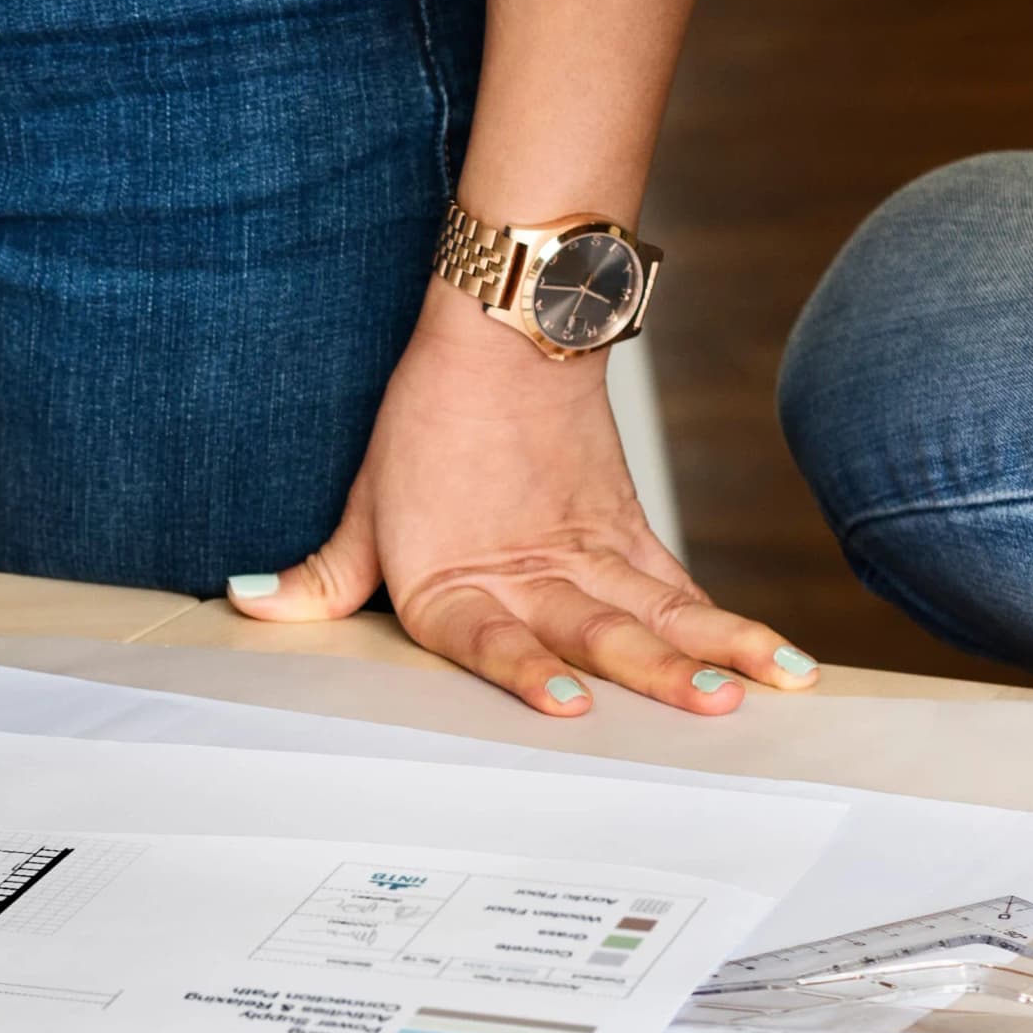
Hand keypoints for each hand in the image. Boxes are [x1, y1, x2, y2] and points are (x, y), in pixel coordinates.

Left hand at [229, 306, 812, 715]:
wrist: (505, 330)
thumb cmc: (430, 420)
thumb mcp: (365, 500)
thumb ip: (323, 576)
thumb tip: (253, 606)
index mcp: (455, 577)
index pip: (492, 635)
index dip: (528, 669)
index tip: (570, 702)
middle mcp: (531, 572)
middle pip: (599, 626)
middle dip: (657, 670)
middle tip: (710, 702)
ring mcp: (593, 555)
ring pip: (662, 609)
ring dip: (718, 647)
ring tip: (770, 685)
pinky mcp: (632, 535)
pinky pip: (686, 588)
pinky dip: (731, 623)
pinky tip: (779, 663)